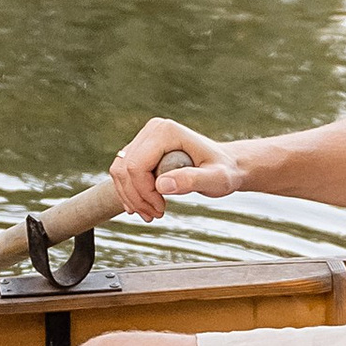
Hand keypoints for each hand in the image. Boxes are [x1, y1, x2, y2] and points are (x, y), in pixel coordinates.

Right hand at [110, 116, 243, 221]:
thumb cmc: (224, 171)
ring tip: (150, 213)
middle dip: (136, 197)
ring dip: (130, 197)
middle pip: (124, 169)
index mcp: (167, 132)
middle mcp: (153, 130)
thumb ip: (192, 180)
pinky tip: (142, 206)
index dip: (144, 192)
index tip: (161, 208)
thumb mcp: (216, 180)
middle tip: (155, 215)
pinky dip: (129, 192)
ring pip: (119, 171)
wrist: (226, 165)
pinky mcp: (142, 148)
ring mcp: (145, 138)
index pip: (137, 166)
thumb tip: (161, 185)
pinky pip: (123, 172)